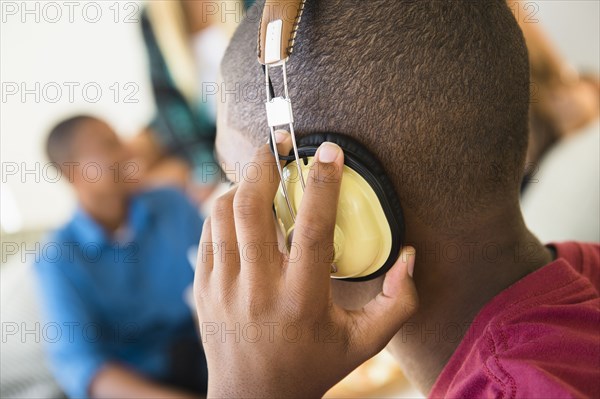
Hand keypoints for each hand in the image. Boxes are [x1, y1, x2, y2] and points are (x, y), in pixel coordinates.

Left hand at [194, 132, 417, 397]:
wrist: (252, 398)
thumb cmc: (313, 367)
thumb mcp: (365, 343)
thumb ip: (398, 303)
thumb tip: (410, 257)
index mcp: (302, 300)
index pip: (314, 230)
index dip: (324, 185)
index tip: (330, 151)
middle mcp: (258, 290)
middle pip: (253, 209)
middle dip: (263, 166)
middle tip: (276, 145)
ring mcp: (223, 289)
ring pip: (222, 215)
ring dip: (240, 186)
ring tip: (258, 176)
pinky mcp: (202, 289)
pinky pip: (208, 234)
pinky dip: (222, 211)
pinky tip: (238, 209)